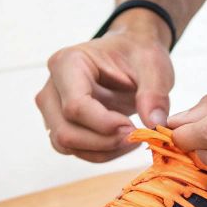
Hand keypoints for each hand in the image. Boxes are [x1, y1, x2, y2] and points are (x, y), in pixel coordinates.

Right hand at [35, 15, 174, 162]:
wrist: (130, 53)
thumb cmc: (136, 54)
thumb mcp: (153, 66)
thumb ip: (154, 94)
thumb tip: (154, 124)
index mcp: (67, 63)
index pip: (75, 106)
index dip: (104, 124)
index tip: (133, 127)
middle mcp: (52, 87)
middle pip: (66, 131)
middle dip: (103, 142)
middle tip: (135, 136)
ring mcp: (52, 108)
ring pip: (66, 145)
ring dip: (102, 151)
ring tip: (131, 138)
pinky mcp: (60, 124)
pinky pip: (74, 149)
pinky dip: (100, 153)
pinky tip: (122, 141)